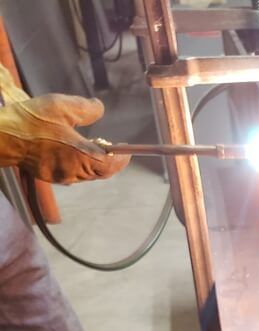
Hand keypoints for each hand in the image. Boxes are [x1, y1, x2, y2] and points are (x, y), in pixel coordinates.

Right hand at [0, 94, 128, 183]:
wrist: (4, 136)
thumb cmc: (33, 121)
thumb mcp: (62, 106)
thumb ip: (86, 109)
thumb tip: (100, 109)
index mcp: (81, 157)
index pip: (111, 165)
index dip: (121, 158)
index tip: (126, 150)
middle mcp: (74, 172)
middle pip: (101, 172)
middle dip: (108, 159)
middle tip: (108, 144)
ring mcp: (62, 177)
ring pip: (87, 174)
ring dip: (93, 161)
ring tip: (90, 144)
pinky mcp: (51, 177)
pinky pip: (73, 173)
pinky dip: (79, 163)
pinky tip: (72, 149)